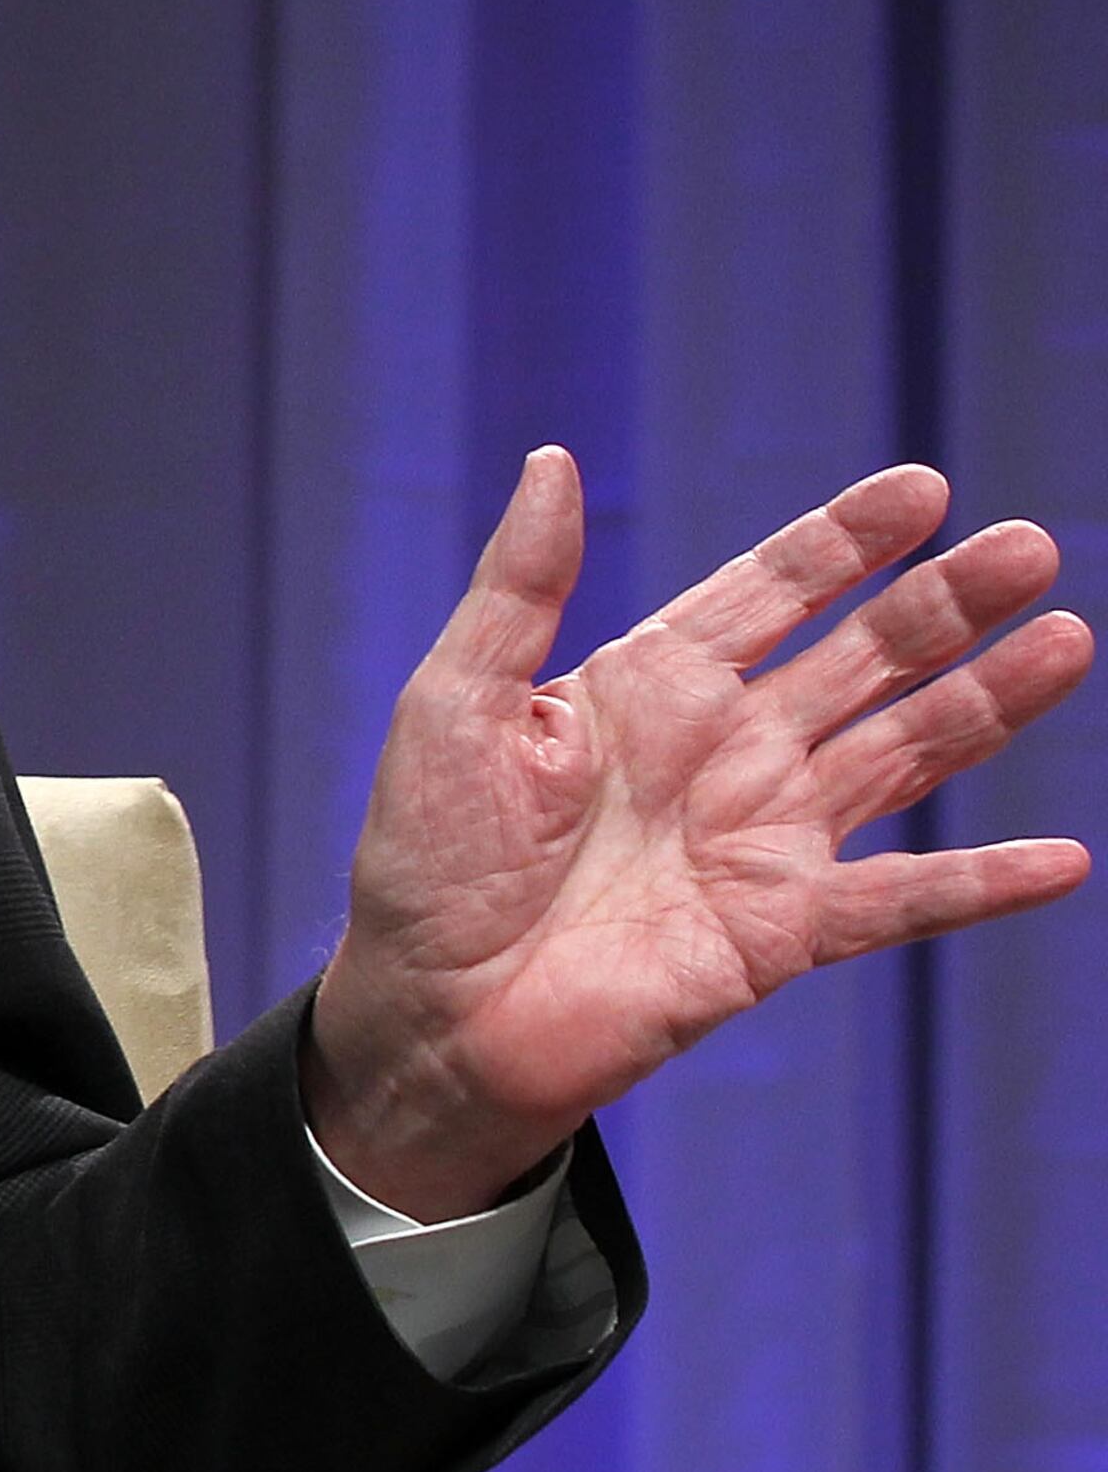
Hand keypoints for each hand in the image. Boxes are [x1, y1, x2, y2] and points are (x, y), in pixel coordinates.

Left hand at [304, 449, 1091, 1220]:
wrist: (429, 1011)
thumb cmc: (427, 857)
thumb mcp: (457, 701)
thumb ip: (519, 587)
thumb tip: (551, 459)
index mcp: (650, 684)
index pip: (770, 590)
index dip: (846, 541)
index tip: (924, 487)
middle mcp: (724, 750)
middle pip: (862, 656)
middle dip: (944, 602)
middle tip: (1030, 546)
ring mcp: (763, 838)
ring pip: (903, 752)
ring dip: (987, 701)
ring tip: (1068, 638)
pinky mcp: (780, 932)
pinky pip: (899, 901)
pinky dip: (978, 882)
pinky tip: (1063, 860)